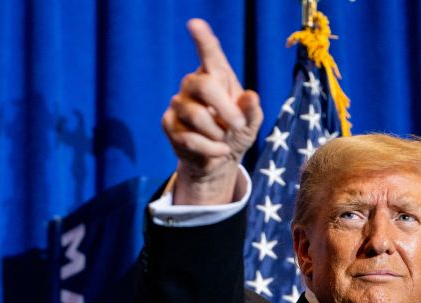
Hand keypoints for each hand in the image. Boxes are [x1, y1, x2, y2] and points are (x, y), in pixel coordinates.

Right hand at [162, 19, 263, 204]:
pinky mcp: (168, 124)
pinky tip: (217, 150)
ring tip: (224, 138)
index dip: (202, 39)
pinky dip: (210, 148)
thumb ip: (253, 110)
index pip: (209, 54)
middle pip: (203, 85)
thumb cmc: (236, 132)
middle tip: (239, 125)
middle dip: (225, 109)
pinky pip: (189, 137)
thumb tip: (250, 97)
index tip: (194, 23)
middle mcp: (193, 85)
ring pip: (197, 115)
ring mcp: (178, 104)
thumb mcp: (252, 123)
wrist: (218, 160)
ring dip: (217, 133)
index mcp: (216, 76)